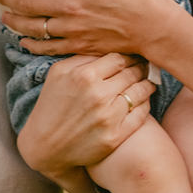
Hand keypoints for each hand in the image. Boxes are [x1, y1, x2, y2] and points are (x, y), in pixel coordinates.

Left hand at [0, 0, 180, 58]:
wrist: (154, 26)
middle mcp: (67, 7)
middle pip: (25, 4)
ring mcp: (72, 29)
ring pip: (32, 27)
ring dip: (14, 22)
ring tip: (3, 17)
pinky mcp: (79, 45)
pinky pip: (48, 47)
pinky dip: (32, 45)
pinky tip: (24, 41)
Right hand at [18, 51, 151, 184]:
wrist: (44, 146)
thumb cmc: (51, 106)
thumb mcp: (58, 73)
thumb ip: (83, 57)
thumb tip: (108, 46)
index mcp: (84, 76)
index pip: (119, 58)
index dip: (129, 55)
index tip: (134, 55)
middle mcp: (98, 95)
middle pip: (132, 73)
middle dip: (141, 67)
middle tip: (145, 65)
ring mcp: (108, 117)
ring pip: (141, 92)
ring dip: (147, 84)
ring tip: (148, 81)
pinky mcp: (115, 137)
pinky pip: (141, 114)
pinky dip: (145, 104)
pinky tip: (143, 100)